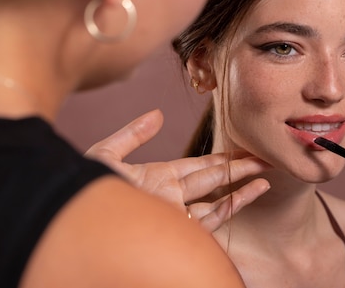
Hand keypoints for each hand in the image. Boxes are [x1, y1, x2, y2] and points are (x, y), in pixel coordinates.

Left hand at [85, 109, 271, 231]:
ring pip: (219, 199)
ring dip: (244, 184)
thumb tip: (157, 114)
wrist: (77, 221)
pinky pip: (215, 217)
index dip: (221, 157)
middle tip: (265, 155)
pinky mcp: (180, 231)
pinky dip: (237, 203)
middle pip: (214, 180)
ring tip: (267, 170)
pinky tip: (255, 189)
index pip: (198, 166)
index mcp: (158, 178)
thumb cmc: (83, 191)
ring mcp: (177, 214)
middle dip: (240, 167)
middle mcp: (172, 196)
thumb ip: (132, 135)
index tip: (242, 148)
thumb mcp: (106, 155)